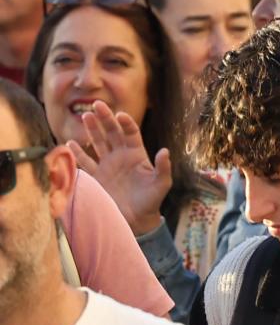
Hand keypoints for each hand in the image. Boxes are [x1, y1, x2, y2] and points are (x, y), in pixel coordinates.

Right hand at [68, 100, 172, 236]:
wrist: (135, 219)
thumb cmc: (151, 200)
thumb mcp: (161, 184)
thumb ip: (163, 168)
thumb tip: (165, 151)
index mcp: (137, 155)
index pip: (131, 133)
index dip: (126, 123)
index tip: (120, 115)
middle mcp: (121, 156)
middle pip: (112, 133)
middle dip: (105, 118)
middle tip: (97, 104)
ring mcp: (107, 165)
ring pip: (98, 143)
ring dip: (92, 130)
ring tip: (85, 115)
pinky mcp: (96, 177)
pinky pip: (85, 162)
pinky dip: (77, 153)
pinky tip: (69, 143)